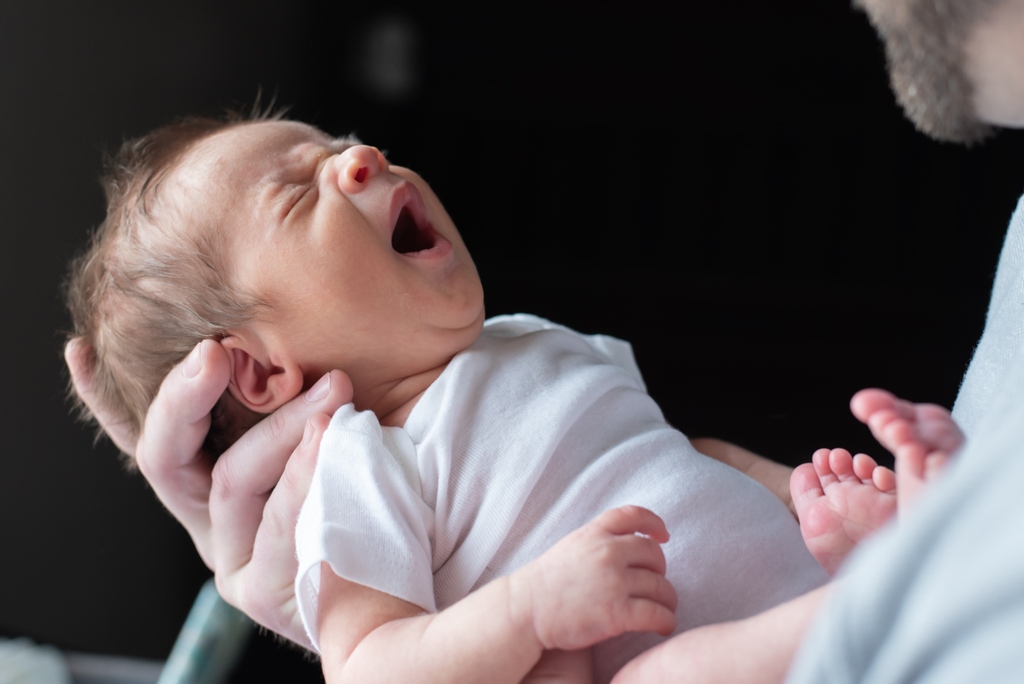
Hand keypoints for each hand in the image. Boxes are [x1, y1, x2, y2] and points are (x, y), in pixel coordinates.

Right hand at [65, 337, 351, 647]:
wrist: (392, 584)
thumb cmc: (359, 500)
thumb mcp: (318, 444)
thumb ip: (290, 407)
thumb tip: (286, 341)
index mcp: (204, 491)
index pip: (146, 440)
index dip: (104, 402)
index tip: (82, 350)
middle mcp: (206, 524)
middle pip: (164, 457)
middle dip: (184, 396)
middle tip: (215, 350)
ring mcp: (233, 560)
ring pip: (232, 480)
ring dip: (281, 428)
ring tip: (332, 388)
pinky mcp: (266, 588)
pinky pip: (278, 525)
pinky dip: (302, 476)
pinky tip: (329, 438)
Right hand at [512, 506, 677, 651]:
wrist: (526, 610)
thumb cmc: (548, 582)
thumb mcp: (572, 545)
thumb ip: (599, 540)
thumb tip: (630, 544)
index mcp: (595, 533)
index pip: (634, 516)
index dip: (655, 524)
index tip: (663, 536)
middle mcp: (608, 552)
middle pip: (654, 554)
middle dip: (660, 569)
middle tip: (656, 583)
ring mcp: (614, 582)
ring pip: (661, 587)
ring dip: (668, 600)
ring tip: (665, 608)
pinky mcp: (617, 612)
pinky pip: (656, 614)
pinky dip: (666, 621)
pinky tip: (664, 626)